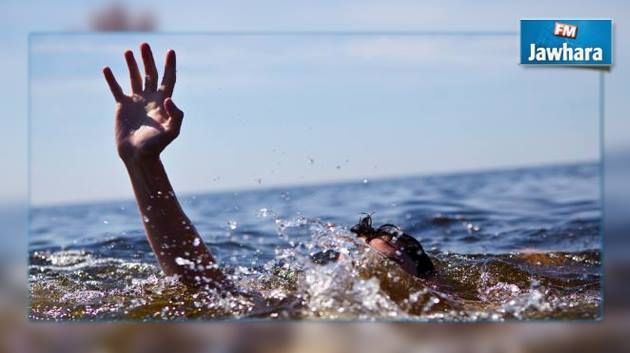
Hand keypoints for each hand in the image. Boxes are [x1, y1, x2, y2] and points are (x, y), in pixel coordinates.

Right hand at [103, 43, 182, 161]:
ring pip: (134, 78)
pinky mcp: (122, 107)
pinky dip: (111, 79)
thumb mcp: (172, 132)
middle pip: (150, 74)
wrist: (138, 155)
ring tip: (128, 51)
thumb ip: (175, 115)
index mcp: (163, 102)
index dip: (170, 65)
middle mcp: (150, 98)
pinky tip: (107, 69)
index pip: (168, 79)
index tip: (170, 51)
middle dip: (148, 59)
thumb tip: (169, 99)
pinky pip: (116, 89)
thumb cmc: (156, 146)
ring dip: (132, 65)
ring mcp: (136, 101)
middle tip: (144, 44)